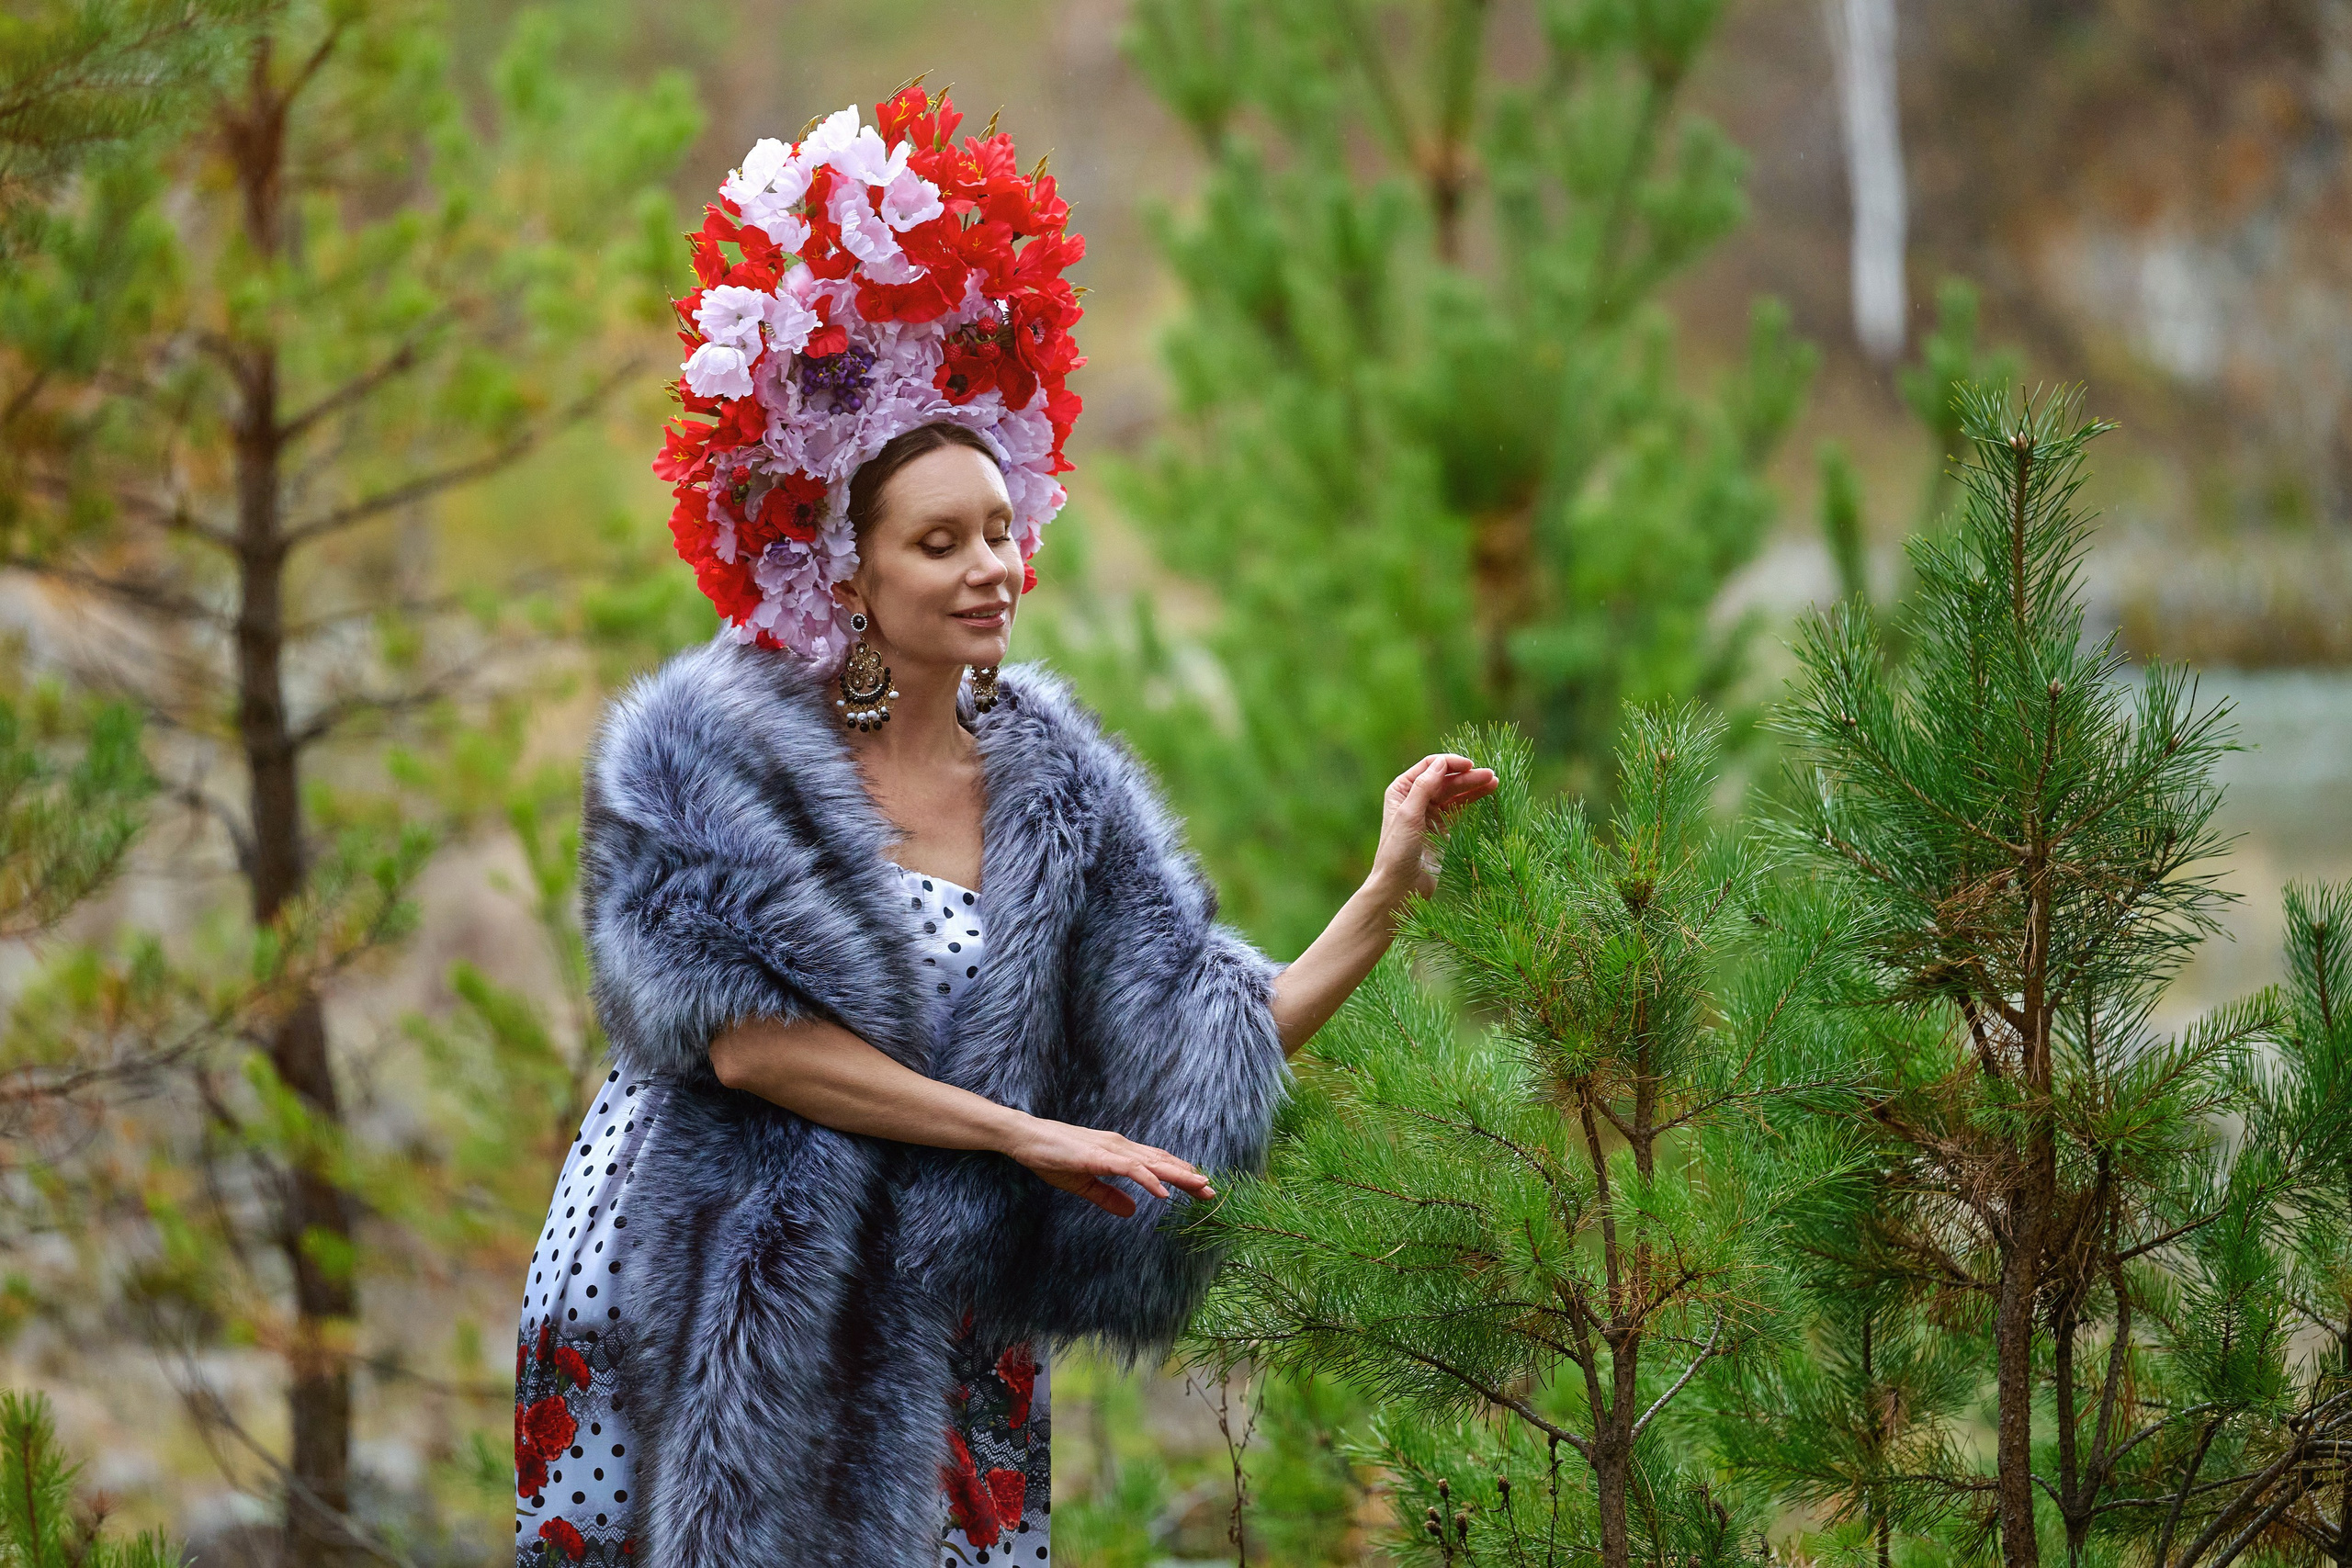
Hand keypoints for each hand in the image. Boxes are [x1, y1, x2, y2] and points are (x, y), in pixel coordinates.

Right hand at [1001, 1115, 1216, 1216]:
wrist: (1026, 1137)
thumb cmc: (1052, 1156)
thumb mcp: (1083, 1183)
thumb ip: (1108, 1197)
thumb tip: (1131, 1212)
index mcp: (1118, 1152)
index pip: (1157, 1162)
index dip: (1180, 1175)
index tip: (1200, 1188)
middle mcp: (1120, 1146)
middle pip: (1162, 1161)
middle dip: (1188, 1177)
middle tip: (1212, 1191)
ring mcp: (1110, 1149)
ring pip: (1152, 1163)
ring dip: (1177, 1176)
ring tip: (1199, 1187)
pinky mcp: (1098, 1156)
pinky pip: (1129, 1169)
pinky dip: (1148, 1180)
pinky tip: (1162, 1193)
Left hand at [1367, 752, 1498, 902]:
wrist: (1400, 886)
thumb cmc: (1397, 851)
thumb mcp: (1408, 815)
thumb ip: (1424, 787)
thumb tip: (1441, 762)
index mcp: (1401, 790)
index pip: (1430, 766)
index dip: (1450, 763)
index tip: (1469, 765)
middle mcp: (1415, 798)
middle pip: (1445, 779)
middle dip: (1467, 776)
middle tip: (1490, 775)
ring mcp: (1430, 813)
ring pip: (1455, 793)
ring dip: (1473, 786)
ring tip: (1494, 782)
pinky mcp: (1442, 828)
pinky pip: (1459, 808)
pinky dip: (1472, 799)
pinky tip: (1487, 793)